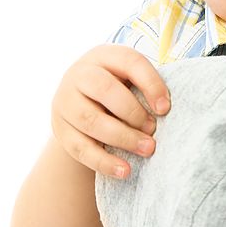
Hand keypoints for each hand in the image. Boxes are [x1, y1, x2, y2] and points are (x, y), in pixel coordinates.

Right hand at [51, 44, 170, 177]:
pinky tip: (125, 171)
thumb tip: (165, 109)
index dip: (150, 84)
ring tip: (147, 150)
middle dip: (134, 113)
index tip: (165, 108)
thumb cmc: (118, 88)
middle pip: (105, 90)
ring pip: (90, 121)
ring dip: (123, 138)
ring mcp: (65, 101)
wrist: (81, 102)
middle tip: (154, 131)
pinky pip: (80, 148)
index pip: (129, 62)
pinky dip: (104, 162)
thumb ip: (145, 86)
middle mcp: (79, 74)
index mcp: (103, 55)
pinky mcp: (60, 129)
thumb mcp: (130, 77)